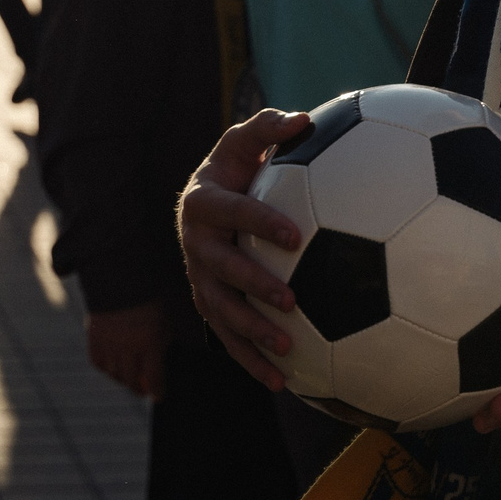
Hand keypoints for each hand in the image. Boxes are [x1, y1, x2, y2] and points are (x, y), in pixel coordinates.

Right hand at [86, 302, 169, 400]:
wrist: (122, 279)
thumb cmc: (150, 303)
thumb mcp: (164, 323)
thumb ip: (162, 347)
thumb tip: (156, 373)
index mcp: (150, 342)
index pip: (154, 378)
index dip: (158, 391)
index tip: (159, 397)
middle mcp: (128, 346)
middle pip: (132, 381)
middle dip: (140, 388)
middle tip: (143, 390)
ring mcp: (109, 343)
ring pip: (115, 375)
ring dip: (123, 379)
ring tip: (130, 377)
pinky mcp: (94, 338)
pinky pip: (100, 363)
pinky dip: (107, 368)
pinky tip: (114, 366)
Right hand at [177, 109, 313, 389]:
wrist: (208, 199)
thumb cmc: (237, 167)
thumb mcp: (245, 142)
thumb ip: (270, 128)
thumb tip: (306, 117)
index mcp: (203, 202)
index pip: (231, 213)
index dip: (259, 223)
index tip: (295, 236)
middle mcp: (194, 244)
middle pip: (220, 269)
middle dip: (253, 285)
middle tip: (290, 300)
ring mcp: (198, 278)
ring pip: (220, 311)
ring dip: (250, 332)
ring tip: (287, 348)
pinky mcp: (209, 304)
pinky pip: (227, 338)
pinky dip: (250, 361)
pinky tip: (282, 382)